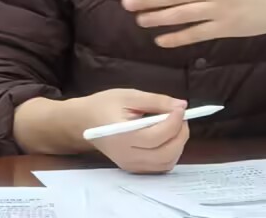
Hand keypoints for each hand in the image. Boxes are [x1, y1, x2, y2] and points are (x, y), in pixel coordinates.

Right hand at [70, 89, 188, 173]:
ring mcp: (131, 165)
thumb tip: (181, 105)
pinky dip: (170, 152)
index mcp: (123, 136)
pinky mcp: (134, 169)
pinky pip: (160, 166)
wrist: (83, 123)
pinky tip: (166, 136)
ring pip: (166, 163)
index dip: (174, 122)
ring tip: (174, 125)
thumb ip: (157, 100)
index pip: (156, 136)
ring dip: (178, 144)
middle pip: (165, 154)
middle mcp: (127, 156)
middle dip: (180, 134)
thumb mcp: (130, 96)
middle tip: (180, 116)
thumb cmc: (104, 105)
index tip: (181, 108)